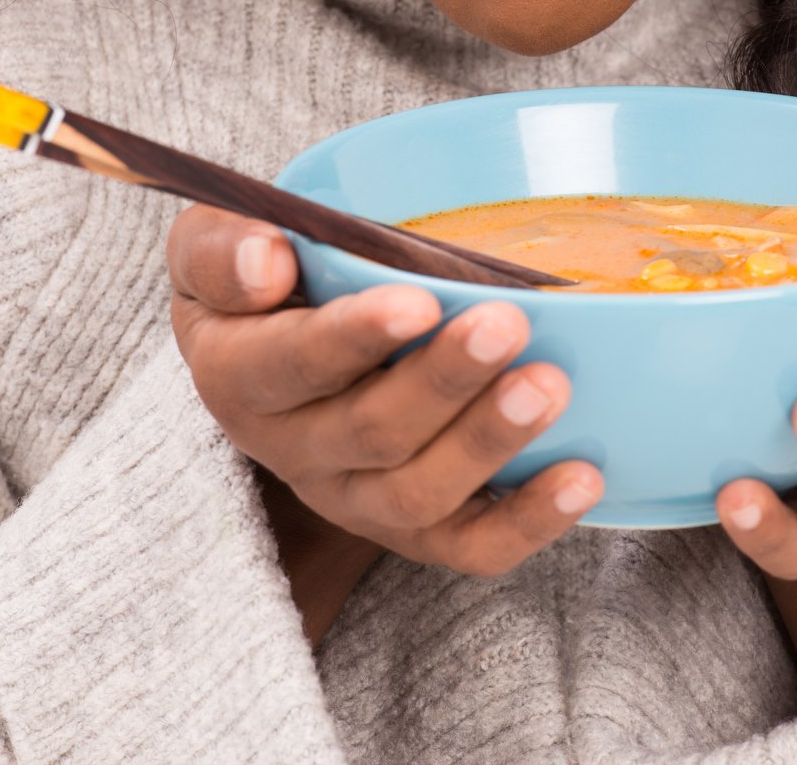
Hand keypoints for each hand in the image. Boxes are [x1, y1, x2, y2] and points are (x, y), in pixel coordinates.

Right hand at [167, 205, 604, 610]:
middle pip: (369, 433)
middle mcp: (295, 452)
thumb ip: (222, 249)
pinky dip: (529, 521)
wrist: (281, 349)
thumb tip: (266, 260)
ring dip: (488, 444)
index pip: (290, 365)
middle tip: (505, 326)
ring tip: (549, 387)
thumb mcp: (213, 249)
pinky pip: (469, 548)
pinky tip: (583, 476)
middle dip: (443, 382)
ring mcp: (358, 499)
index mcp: (240, 376)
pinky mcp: (416, 530)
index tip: (415, 303)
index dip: (353, 339)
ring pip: (419, 496)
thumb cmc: (261, 279)